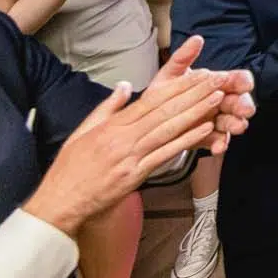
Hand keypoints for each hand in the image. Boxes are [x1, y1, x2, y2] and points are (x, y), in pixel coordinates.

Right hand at [23, 37, 252, 234]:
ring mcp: (131, 157)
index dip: (177, 86)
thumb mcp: (82, 132)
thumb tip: (125, 85)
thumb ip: (106, 108)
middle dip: (194, 93)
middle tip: (217, 79)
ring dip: (197, 112)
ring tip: (218, 98)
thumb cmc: (70, 169)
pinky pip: (166, 155)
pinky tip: (205, 130)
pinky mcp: (136, 176)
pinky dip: (187, 141)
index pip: (151, 100)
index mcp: (112, 126)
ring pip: (169, 130)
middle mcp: (123, 138)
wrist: (59, 203)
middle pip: (165, 111)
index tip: (198, 74)